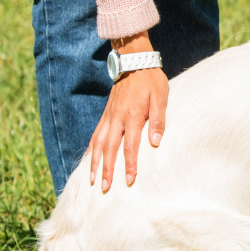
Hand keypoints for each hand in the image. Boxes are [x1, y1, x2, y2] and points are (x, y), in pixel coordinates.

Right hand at [88, 34, 167, 191]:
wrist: (134, 62)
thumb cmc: (151, 80)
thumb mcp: (160, 96)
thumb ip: (158, 119)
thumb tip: (155, 141)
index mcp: (131, 115)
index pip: (130, 146)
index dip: (129, 164)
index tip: (129, 180)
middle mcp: (116, 118)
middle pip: (109, 149)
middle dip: (106, 170)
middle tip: (105, 188)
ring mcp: (108, 117)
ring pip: (97, 144)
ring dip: (94, 164)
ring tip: (91, 181)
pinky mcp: (106, 115)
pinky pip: (95, 135)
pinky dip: (90, 150)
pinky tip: (89, 162)